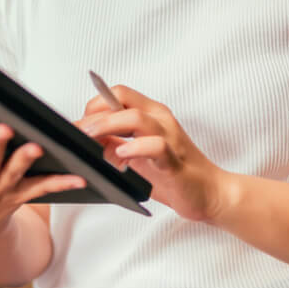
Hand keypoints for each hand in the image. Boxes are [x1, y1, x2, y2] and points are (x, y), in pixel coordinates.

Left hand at [76, 85, 228, 221]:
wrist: (211, 193)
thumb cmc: (173, 174)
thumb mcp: (136, 155)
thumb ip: (114, 144)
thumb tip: (86, 139)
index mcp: (151, 115)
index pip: (118, 94)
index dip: (95, 104)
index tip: (80, 124)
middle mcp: (160, 120)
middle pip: (122, 99)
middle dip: (94, 113)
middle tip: (77, 130)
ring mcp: (169, 138)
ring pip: (137, 117)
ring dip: (108, 124)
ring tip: (91, 137)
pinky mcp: (175, 161)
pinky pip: (156, 146)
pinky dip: (135, 148)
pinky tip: (122, 155)